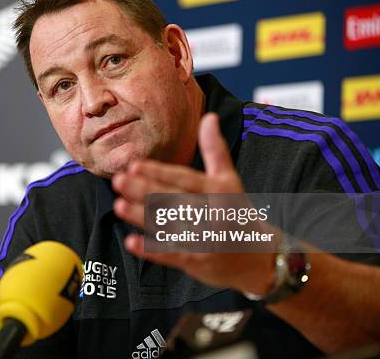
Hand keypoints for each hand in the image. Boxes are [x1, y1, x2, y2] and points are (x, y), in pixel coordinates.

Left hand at [112, 113, 274, 294]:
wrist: (261, 258)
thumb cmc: (238, 213)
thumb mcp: (230, 180)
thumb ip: (215, 150)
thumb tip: (209, 117)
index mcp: (217, 191)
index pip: (184, 179)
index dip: (159, 172)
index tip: (134, 164)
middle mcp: (211, 214)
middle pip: (173, 200)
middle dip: (144, 191)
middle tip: (118, 180)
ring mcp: (204, 239)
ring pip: (169, 226)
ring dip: (143, 217)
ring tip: (118, 206)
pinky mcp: (198, 262)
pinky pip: (172, 254)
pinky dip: (152, 250)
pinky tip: (131, 242)